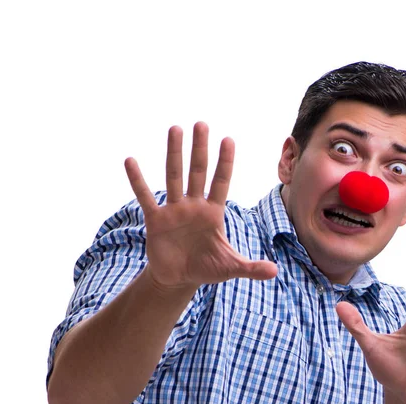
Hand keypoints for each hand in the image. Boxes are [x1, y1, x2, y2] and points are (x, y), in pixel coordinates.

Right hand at [124, 123, 277, 289]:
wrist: (179, 279)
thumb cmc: (206, 268)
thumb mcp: (231, 268)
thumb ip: (252, 267)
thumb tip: (275, 272)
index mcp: (213, 213)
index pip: (221, 182)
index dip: (225, 163)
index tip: (228, 139)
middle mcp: (194, 205)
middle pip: (198, 172)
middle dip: (200, 149)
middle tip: (201, 124)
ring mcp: (174, 210)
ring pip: (174, 177)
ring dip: (174, 154)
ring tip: (175, 129)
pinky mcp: (155, 220)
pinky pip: (145, 197)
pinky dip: (138, 180)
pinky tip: (130, 161)